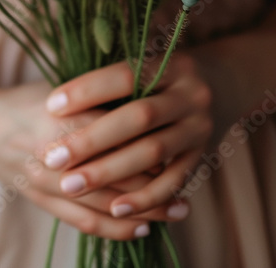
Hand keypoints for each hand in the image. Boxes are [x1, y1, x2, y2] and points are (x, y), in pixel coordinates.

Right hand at [0, 80, 192, 239]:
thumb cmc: (28, 102)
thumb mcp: (65, 92)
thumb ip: (103, 101)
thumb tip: (154, 108)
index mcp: (63, 120)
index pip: (119, 139)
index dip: (154, 147)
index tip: (181, 149)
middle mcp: (55, 154)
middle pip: (118, 176)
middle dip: (157, 185)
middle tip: (189, 188)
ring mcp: (47, 181)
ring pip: (104, 204)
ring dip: (144, 211)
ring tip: (176, 212)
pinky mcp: (41, 199)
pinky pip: (82, 221)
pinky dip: (114, 229)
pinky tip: (140, 228)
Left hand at [42, 53, 212, 219]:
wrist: (224, 85)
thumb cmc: (161, 78)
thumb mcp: (146, 68)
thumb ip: (112, 83)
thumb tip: (53, 105)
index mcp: (171, 66)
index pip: (125, 76)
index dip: (88, 90)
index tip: (51, 106)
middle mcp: (190, 95)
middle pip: (138, 118)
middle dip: (92, 140)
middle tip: (52, 158)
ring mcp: (200, 127)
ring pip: (153, 152)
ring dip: (109, 172)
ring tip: (70, 185)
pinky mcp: (203, 157)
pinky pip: (174, 182)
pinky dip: (145, 198)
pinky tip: (115, 209)